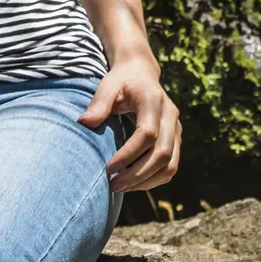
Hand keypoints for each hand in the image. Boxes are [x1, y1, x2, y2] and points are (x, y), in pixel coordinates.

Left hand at [78, 52, 181, 193]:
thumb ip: (99, 102)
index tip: (108, 169)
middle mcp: (170, 116)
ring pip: (170, 165)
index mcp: (154, 100)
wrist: (141, 73)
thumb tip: (84, 123)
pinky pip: (170, 167)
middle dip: (137, 175)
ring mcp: (176, 129)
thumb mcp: (108, 85)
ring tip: (120, 188)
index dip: (129, 155)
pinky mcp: (175, 139)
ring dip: (146, 181)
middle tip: (112, 185)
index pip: (147, 134)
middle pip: (162, 153)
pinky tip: (132, 183)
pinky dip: (153, 180)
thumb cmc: (122, 81)